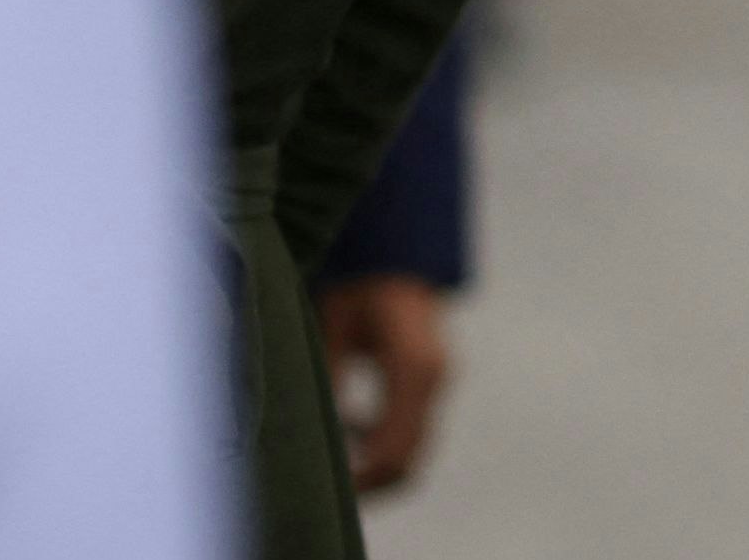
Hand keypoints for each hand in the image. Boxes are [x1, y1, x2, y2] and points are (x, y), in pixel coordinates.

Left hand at [317, 275, 452, 493]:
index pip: (393, 448)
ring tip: (333, 468)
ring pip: (414, 451)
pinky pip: (414, 431)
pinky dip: (386, 446)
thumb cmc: (360, 285)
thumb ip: (326, 375)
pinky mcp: (432, 384)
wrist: (399, 258)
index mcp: (412, 367)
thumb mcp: (331, 325)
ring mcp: (437, 383)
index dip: (361, 479)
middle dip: (369, 483)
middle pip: (408, 459)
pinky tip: (353, 433)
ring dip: (377, 467)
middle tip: (324, 491)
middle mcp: (433, 380)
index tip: (326, 490)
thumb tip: (310, 429)